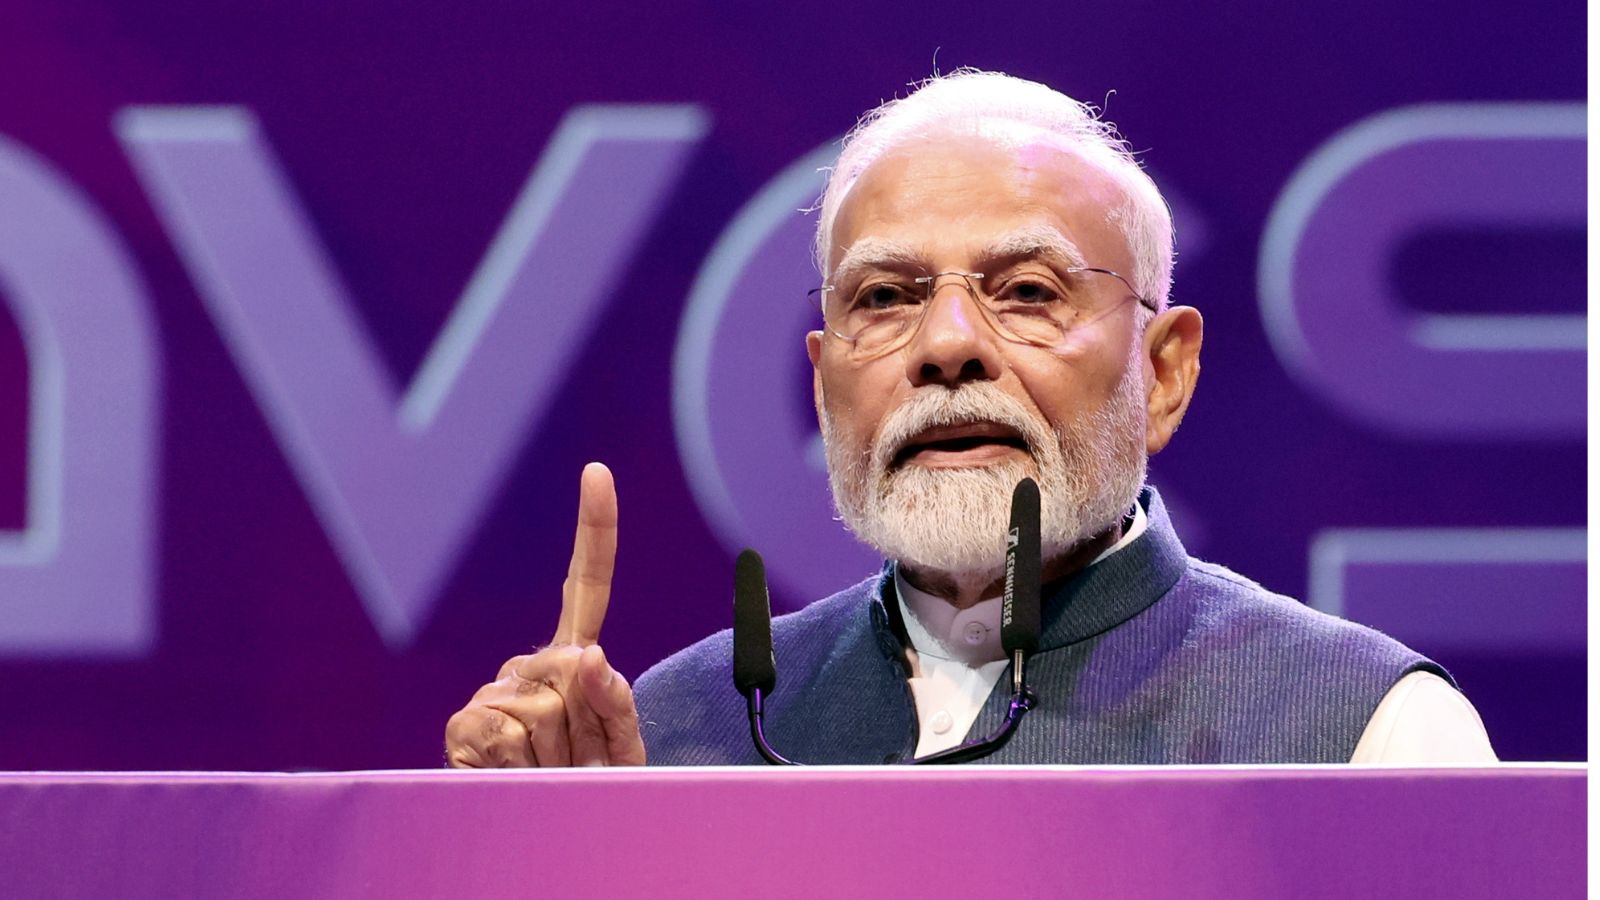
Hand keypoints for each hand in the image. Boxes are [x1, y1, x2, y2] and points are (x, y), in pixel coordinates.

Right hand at [445, 462, 645, 766]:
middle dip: (583, 728)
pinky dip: (515, 765)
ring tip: (548, 776)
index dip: (594, 528)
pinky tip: (511, 777)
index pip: (586, 586)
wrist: (549, 839)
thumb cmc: (592, 793)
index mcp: (573, 661)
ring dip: (552, 757)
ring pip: (536, 708)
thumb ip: (615, 704)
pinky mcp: (464, 722)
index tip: (597, 472)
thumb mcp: (622, 752)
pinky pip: (500, 730)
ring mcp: (493, 690)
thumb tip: (586, 654)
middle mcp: (529, 665)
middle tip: (576, 765)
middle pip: (567, 669)